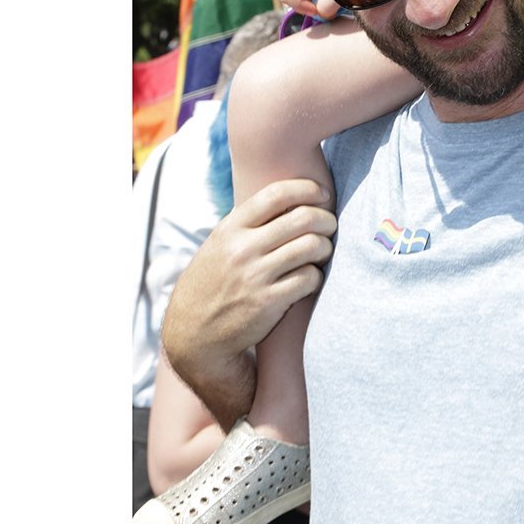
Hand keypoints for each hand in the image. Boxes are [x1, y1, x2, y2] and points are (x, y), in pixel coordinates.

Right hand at [161, 177, 336, 410]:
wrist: (194, 334)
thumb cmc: (212, 284)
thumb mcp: (218, 245)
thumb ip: (247, 224)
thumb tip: (290, 197)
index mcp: (230, 229)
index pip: (276, 194)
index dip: (307, 188)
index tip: (322, 194)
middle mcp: (242, 249)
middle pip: (303, 218)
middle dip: (326, 219)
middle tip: (330, 226)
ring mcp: (256, 276)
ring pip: (312, 246)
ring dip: (325, 247)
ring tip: (322, 252)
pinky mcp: (269, 303)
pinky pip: (309, 278)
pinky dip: (316, 275)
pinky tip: (310, 277)